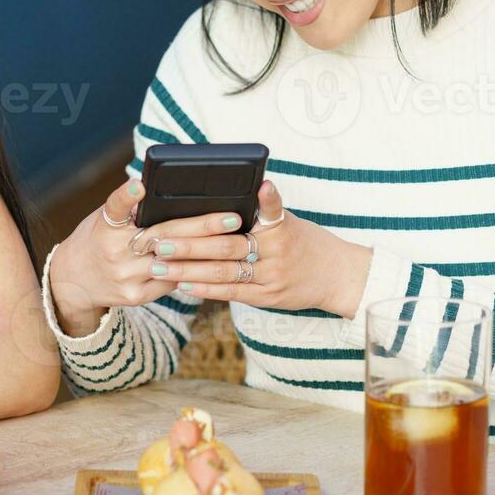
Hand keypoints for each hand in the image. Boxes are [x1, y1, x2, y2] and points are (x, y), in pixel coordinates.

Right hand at [49, 178, 244, 335]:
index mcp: (105, 226)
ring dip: (207, 253)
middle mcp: (113, 251)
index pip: (115, 207)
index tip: (140, 185)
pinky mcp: (135, 296)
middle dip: (201, 226)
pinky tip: (217, 264)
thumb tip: (174, 194)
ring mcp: (125, 276)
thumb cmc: (98, 239)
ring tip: (235, 242)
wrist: (72, 280)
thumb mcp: (105, 219)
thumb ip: (133, 210)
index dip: (127, 195)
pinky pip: (172, 283)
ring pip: (173, 264)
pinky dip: (193, 272)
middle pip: (162, 236)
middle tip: (232, 217)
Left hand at [142, 180, 371, 317]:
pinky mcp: (268, 297)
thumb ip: (259, 212)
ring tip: (158, 264)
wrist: (338, 276)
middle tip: (156, 240)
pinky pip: (231, 293)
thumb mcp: (288, 221)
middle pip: (225, 246)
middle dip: (187, 244)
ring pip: (223, 273)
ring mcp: (271, 276)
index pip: (257, 212)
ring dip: (187, 270)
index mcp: (279, 226)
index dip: (234, 207)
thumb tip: (222, 198)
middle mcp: (275, 251)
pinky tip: (182, 285)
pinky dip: (205, 289)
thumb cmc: (305, 241)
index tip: (198, 207)